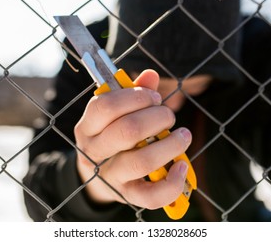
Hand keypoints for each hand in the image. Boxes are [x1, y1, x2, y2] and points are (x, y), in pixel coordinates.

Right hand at [74, 69, 191, 208]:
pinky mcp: (127, 195)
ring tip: (183, 135)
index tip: (155, 97)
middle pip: (127, 131)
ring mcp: (110, 176)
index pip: (105, 106)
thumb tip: (150, 75)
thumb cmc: (112, 137)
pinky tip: (182, 166)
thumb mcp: (115, 115)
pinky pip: (151, 196)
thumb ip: (132, 93)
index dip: (136, 97)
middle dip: (157, 117)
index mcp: (88, 126)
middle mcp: (94, 152)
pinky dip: (173, 182)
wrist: (98, 177)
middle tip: (168, 115)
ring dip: (171, 145)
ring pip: (141, 161)